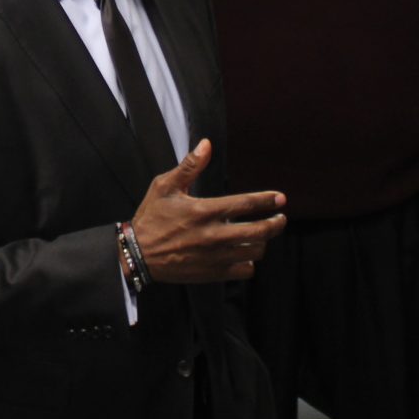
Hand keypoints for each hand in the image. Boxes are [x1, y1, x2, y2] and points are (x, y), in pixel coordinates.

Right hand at [131, 139, 285, 283]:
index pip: (245, 204)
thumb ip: (189, 166)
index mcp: (204, 211)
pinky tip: (244, 254)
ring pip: (254, 252)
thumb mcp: (164, 186)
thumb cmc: (152, 217)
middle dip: (275, 224)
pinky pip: (244, 271)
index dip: (267, 200)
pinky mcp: (212, 274)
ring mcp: (214, 257)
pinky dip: (249, 263)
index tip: (280, 198)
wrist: (138, 254)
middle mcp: (213, 235)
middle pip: (259, 231)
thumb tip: (207, 144)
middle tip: (280, 219)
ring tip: (262, 235)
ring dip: (262, 242)